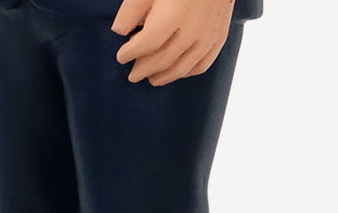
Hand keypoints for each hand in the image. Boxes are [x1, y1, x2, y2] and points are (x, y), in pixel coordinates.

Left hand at [111, 0, 234, 85]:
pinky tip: (174, 72)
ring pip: (181, 68)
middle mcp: (192, 31)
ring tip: (151, 78)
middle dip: (143, 70)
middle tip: (133, 74)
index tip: (121, 56)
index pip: (147, 44)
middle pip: (162, 60)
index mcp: (172, 16)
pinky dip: (185, 73)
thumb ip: (132, 9)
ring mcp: (207, 37)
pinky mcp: (219, 38)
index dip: (131, 53)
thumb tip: (118, 31)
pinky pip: (201, 66)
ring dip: (163, 77)